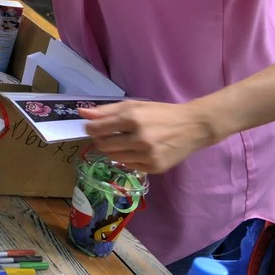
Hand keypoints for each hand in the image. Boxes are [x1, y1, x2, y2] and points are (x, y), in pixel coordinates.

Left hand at [80, 101, 216, 173]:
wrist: (193, 127)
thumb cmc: (161, 113)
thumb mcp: (135, 106)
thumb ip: (107, 110)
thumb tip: (82, 113)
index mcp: (133, 118)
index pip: (97, 129)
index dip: (90, 128)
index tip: (93, 127)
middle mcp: (139, 138)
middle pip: (102, 145)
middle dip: (101, 139)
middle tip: (110, 135)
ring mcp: (147, 155)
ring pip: (113, 157)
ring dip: (113, 149)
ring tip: (124, 141)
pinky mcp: (154, 168)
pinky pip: (128, 165)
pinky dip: (127, 158)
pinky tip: (137, 150)